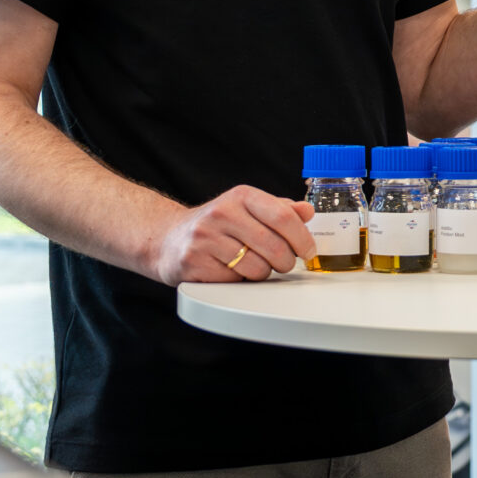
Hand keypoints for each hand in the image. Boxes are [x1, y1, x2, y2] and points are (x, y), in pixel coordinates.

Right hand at [150, 186, 315, 282]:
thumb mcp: (247, 209)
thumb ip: (279, 210)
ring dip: (262, 273)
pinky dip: (239, 281)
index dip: (302, 238)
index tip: (308, 251)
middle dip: (286, 261)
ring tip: (252, 265)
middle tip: (284, 263)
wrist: (169, 239)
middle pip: (274, 246)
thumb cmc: (217, 225)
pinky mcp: (194, 262)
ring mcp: (205, 238)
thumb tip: (307, 211)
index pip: (283, 216)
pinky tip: (230, 270)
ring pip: (256, 268)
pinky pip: (234, 281)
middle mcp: (222, 213)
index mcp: (241, 196)